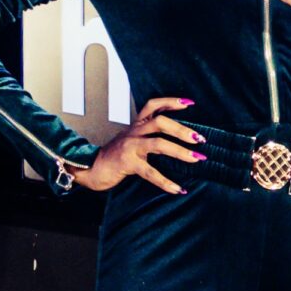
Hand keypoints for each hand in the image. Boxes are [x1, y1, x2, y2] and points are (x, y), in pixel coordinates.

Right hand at [74, 96, 203, 196]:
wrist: (91, 168)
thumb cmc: (115, 157)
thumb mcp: (131, 140)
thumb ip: (148, 135)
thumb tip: (176, 139)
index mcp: (136, 125)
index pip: (153, 105)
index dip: (171, 102)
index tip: (189, 103)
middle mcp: (134, 132)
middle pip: (160, 122)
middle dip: (182, 130)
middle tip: (200, 139)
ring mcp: (130, 147)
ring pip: (158, 143)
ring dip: (180, 151)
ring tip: (197, 158)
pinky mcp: (127, 163)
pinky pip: (150, 172)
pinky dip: (166, 182)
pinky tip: (178, 189)